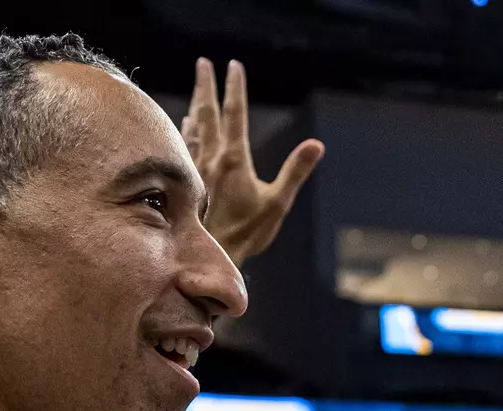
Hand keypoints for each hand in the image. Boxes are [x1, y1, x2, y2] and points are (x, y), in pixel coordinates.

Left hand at [183, 58, 324, 264]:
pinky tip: (185, 124)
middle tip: (204, 63)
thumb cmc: (246, 233)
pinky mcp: (186, 180)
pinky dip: (186, 128)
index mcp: (234, 158)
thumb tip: (317, 145)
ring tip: (197, 89)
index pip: (235, 113)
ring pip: (192, 126)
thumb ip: (296, 171)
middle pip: (207, 111)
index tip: (234, 65)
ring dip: (195, 103)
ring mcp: (195, 167)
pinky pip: (184, 145)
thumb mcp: (277, 203)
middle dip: (206, 84)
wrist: (209, 255)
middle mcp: (210, 157)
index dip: (235, 87)